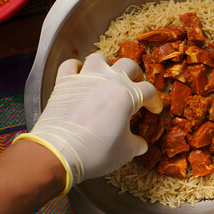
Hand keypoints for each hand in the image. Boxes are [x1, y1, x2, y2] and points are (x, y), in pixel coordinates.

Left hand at [14, 53, 162, 194]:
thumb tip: (140, 143)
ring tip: (108, 77)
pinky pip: (70, 65)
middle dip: (136, 76)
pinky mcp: (63, 83)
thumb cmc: (96, 153)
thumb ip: (137, 144)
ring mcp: (84, 78)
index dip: (155, 101)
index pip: (149, 91)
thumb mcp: (125, 152)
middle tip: (135, 88)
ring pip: (100, 58)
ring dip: (107, 66)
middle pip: (129, 65)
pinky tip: (80, 77)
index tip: (153, 110)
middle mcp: (108, 80)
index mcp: (128, 95)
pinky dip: (76, 68)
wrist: (58, 154)